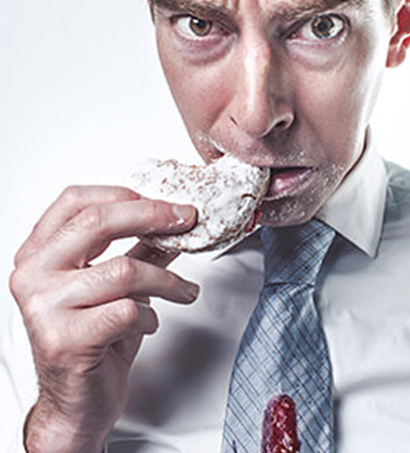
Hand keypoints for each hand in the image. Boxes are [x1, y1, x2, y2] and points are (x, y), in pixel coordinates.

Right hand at [9, 186, 198, 452]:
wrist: (78, 402)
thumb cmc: (94, 339)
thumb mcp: (119, 285)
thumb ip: (142, 250)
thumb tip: (177, 220)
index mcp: (40, 253)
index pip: (74, 200)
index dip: (123, 194)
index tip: (163, 204)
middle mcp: (33, 275)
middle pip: (97, 222)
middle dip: (153, 217)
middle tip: (187, 221)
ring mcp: (44, 307)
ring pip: (124, 271)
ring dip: (167, 281)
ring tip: (184, 291)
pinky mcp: (65, 339)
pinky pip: (128, 311)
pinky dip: (151, 316)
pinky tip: (148, 324)